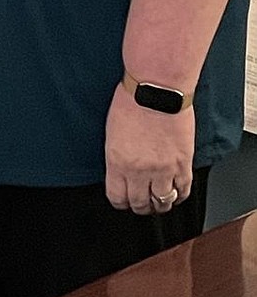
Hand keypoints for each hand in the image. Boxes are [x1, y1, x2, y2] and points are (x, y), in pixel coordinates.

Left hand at [104, 83, 193, 214]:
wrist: (156, 90)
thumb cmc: (131, 101)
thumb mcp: (112, 132)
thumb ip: (116, 155)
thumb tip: (120, 170)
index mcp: (117, 161)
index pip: (117, 197)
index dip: (120, 201)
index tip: (122, 200)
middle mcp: (140, 170)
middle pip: (140, 204)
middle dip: (140, 206)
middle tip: (141, 203)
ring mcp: (164, 170)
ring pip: (163, 203)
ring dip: (160, 204)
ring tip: (158, 200)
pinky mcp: (183, 164)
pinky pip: (183, 191)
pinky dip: (179, 195)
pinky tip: (176, 193)